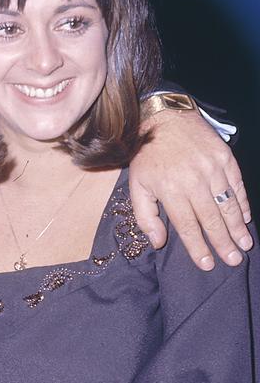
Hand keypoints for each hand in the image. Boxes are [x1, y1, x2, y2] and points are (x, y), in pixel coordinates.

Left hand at [130, 108, 251, 269]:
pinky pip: (237, 185)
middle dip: (224, 243)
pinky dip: (242, 203)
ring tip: (245, 244)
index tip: (207, 264)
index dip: (199, 247)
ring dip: (238, 226)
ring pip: (228, 204)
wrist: (163, 118)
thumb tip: (158, 243)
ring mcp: (212, 168)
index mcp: (170, 190)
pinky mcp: (224, 157)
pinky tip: (245, 218)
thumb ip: (146, 216)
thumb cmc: (147, 156)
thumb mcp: (136, 186)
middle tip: (233, 260)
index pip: (188, 226)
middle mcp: (194, 181)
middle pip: (212, 219)